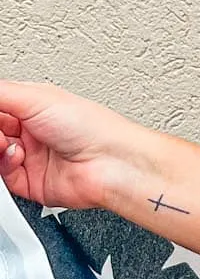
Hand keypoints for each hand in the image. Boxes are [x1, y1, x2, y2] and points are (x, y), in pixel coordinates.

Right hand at [0, 80, 142, 212]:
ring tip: (4, 141)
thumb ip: (2, 94)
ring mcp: (34, 159)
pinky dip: (5, 165)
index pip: (1, 109)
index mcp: (36, 109)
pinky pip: (6, 178)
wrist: (111, 164)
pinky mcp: (33, 184)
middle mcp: (34, 134)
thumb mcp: (37, 97)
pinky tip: (17, 156)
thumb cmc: (91, 127)